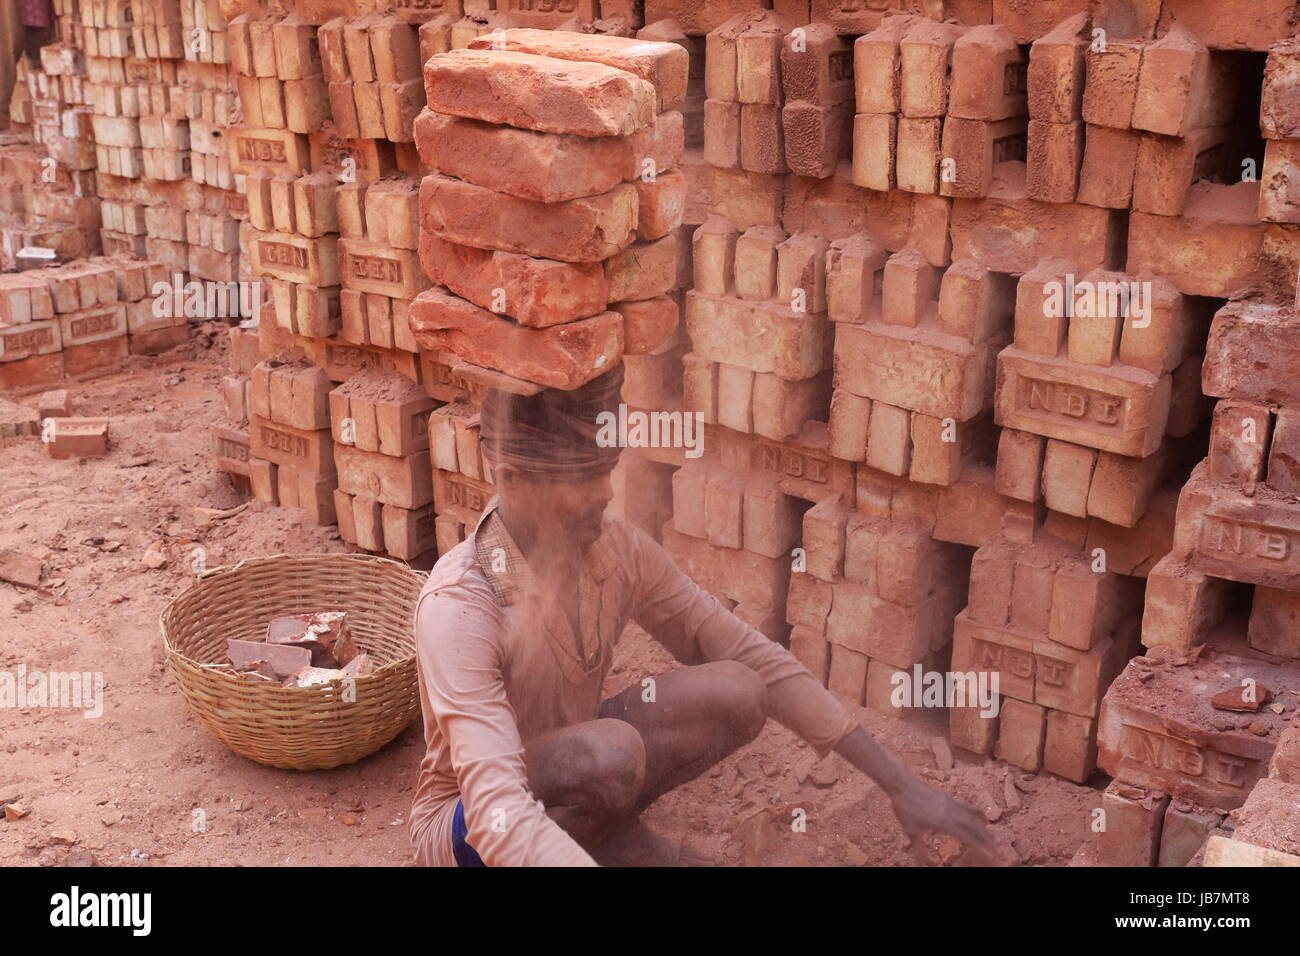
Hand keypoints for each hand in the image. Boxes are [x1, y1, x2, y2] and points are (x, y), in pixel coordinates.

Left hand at [888, 781, 1004, 864]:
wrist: (902, 784)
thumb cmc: (905, 808)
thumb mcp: (911, 832)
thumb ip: (920, 850)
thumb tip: (922, 866)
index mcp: (945, 823)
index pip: (969, 838)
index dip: (982, 846)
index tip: (993, 854)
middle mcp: (952, 813)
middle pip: (976, 827)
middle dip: (988, 838)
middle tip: (998, 847)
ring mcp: (951, 803)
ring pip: (973, 815)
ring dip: (983, 825)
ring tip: (991, 832)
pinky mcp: (948, 796)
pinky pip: (966, 806)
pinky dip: (975, 812)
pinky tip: (977, 815)